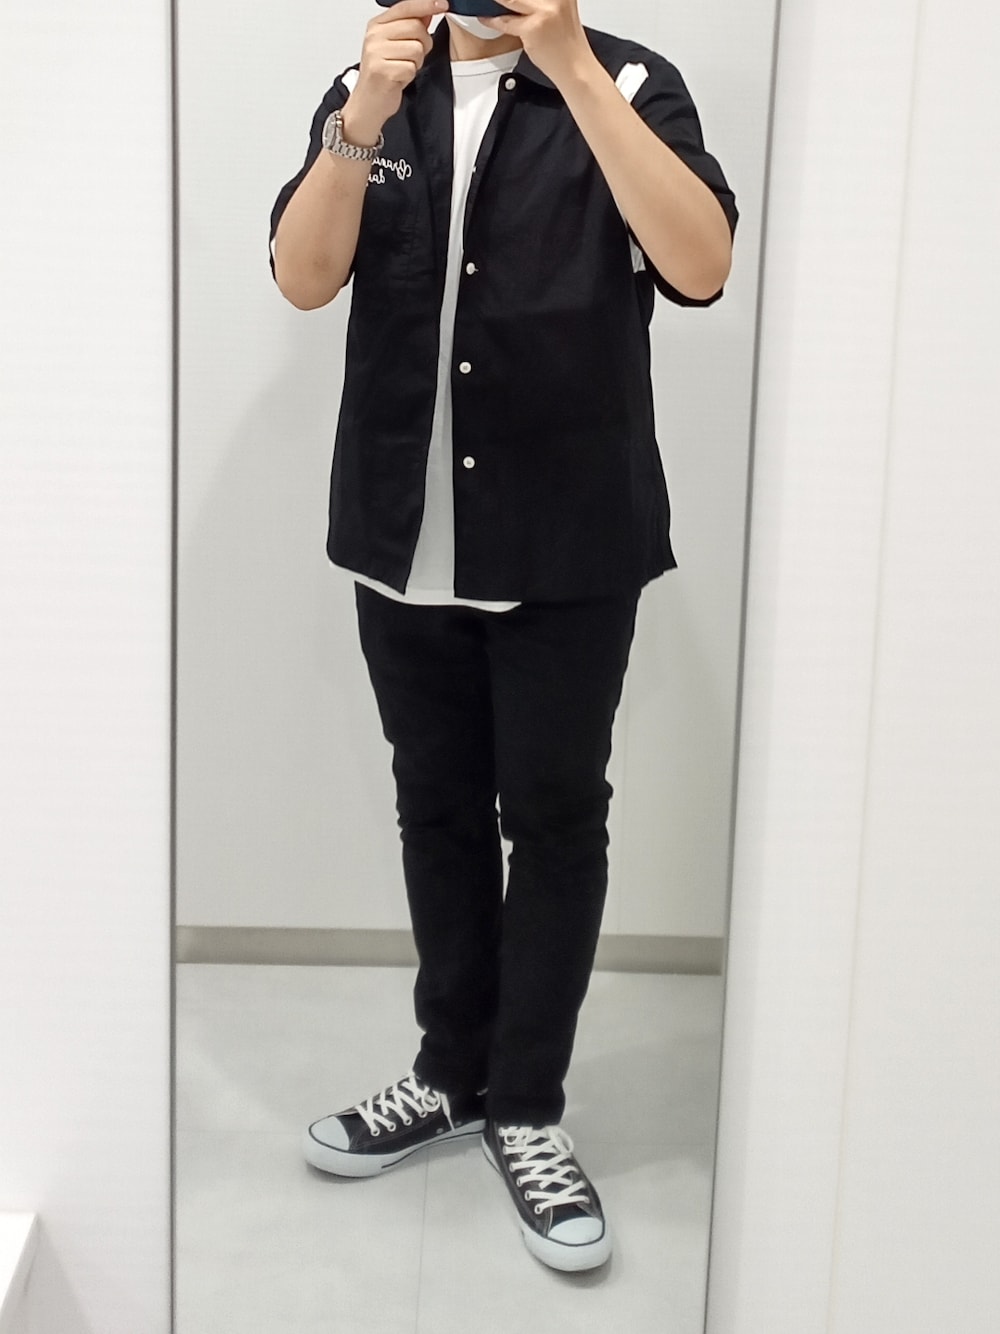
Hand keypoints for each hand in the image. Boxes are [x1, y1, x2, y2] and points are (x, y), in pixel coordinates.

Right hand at [351, 0, 449, 130]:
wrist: (368, 103)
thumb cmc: (382, 75)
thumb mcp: (394, 45)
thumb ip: (410, 26)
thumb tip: (428, 10)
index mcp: (377, 25)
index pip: (406, 7)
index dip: (426, 4)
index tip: (442, 4)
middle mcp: (375, 36)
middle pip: (416, 27)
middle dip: (423, 43)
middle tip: (412, 56)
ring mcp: (377, 53)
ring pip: (417, 48)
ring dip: (416, 62)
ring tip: (403, 67)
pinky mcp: (383, 71)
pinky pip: (411, 67)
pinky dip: (410, 75)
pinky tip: (399, 78)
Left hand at [479, 0, 590, 86]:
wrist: (575, 67)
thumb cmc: (567, 44)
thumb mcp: (560, 11)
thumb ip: (544, 1)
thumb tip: (518, 0)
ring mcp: (545, 11)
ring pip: (511, 0)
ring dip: (497, 1)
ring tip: (484, 1)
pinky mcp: (533, 27)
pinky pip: (506, 21)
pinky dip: (493, 20)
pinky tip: (485, 18)